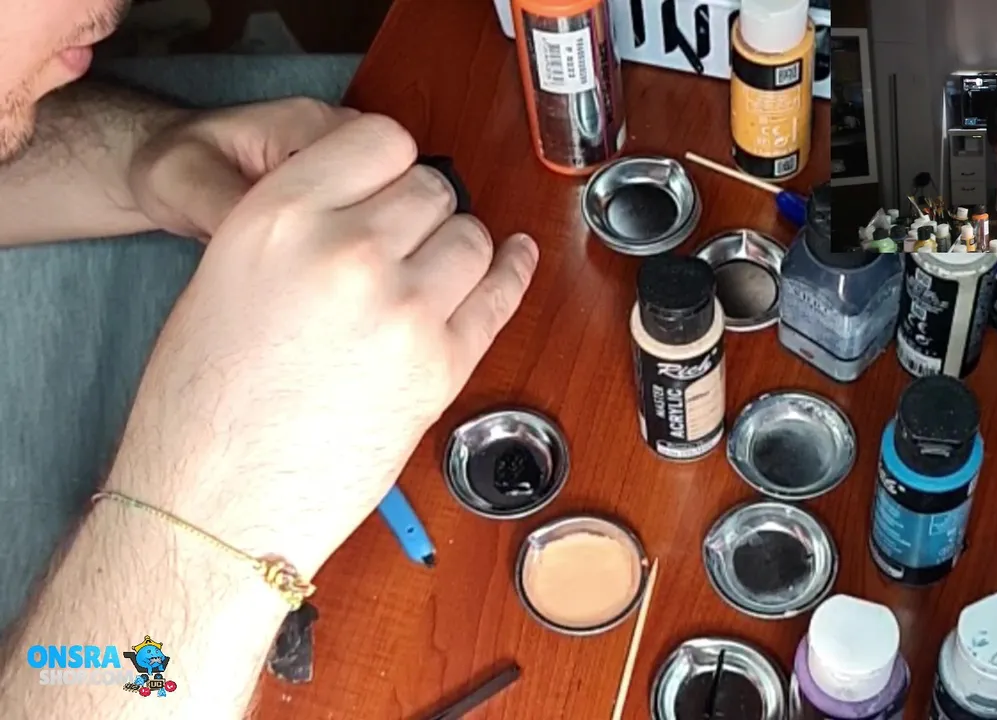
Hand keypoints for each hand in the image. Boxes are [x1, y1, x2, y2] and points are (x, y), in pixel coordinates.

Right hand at [105, 115, 538, 577]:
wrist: (218, 502)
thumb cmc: (204, 403)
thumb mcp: (224, 274)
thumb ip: (296, 225)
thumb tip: (363, 205)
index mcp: (280, 215)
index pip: (379, 138)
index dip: (388, 161)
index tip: (388, 181)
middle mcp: (349, 250)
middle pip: (431, 189)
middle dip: (420, 212)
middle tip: (400, 241)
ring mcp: (405, 308)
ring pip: (472, 237)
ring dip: (456, 248)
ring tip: (430, 271)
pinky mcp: (443, 365)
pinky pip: (500, 295)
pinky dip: (511, 271)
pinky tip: (513, 257)